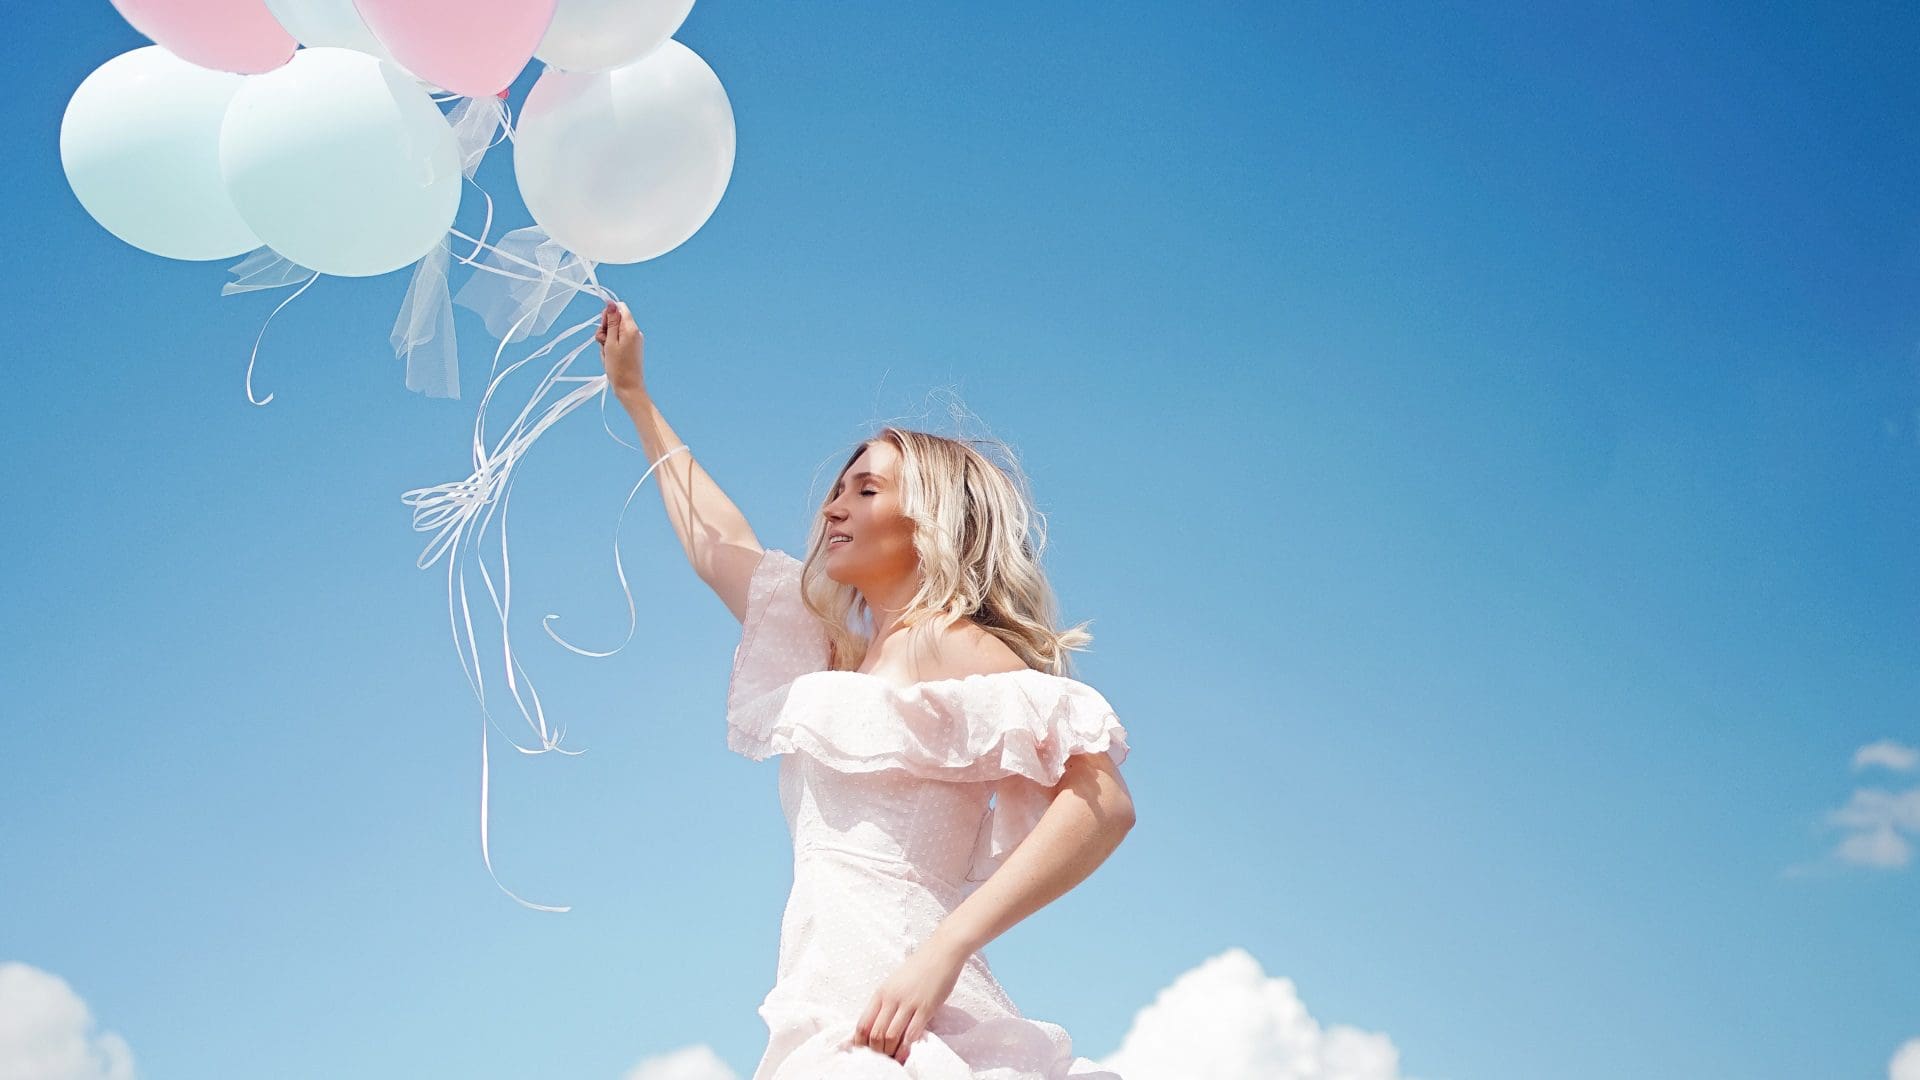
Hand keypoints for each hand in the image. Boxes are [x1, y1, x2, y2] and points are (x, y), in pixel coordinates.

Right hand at [595, 299, 644, 400]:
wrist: (628, 388)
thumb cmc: (618, 368)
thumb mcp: (610, 342)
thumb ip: (612, 322)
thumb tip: (611, 303)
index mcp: (631, 329)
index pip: (620, 308)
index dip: (608, 314)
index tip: (604, 327)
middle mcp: (635, 332)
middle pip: (616, 319)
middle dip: (606, 329)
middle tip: (603, 343)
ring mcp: (634, 340)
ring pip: (615, 331)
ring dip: (606, 340)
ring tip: (607, 353)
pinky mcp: (632, 348)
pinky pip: (618, 341)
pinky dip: (610, 347)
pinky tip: (609, 357)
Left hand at [850, 941, 965, 1063]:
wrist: (941, 951)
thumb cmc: (919, 967)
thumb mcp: (895, 982)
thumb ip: (886, 1001)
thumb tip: (878, 1024)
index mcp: (881, 992)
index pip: (863, 1023)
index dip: (861, 1042)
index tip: (864, 1051)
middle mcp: (891, 998)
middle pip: (875, 1034)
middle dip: (876, 1051)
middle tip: (881, 1058)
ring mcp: (908, 1003)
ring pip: (891, 1036)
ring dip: (890, 1051)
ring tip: (893, 1058)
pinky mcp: (926, 1007)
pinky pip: (912, 1032)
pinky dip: (907, 1047)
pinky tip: (906, 1053)